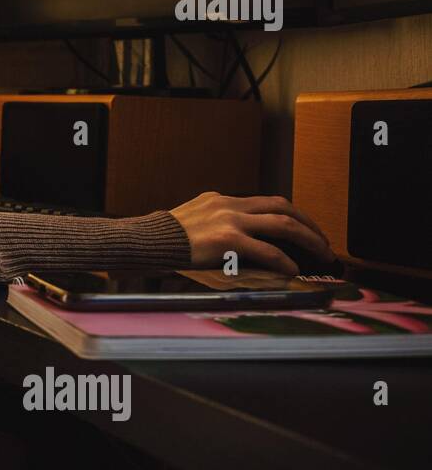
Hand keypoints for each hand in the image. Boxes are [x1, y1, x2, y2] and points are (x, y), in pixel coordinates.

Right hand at [169, 190, 335, 275]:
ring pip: (283, 223)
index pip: (267, 202)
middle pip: (283, 206)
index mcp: (222, 200)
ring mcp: (230, 220)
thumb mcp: (194, 222)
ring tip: (321, 253)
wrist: (146, 242)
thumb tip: (241, 242)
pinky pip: (266, 250)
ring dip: (308, 238)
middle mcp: (229, 205)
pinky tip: (293, 269)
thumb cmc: (166, 240)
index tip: (304, 229)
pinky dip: (284, 260)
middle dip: (309, 224)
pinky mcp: (227, 239)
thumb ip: (218, 225)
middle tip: (323, 241)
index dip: (292, 215)